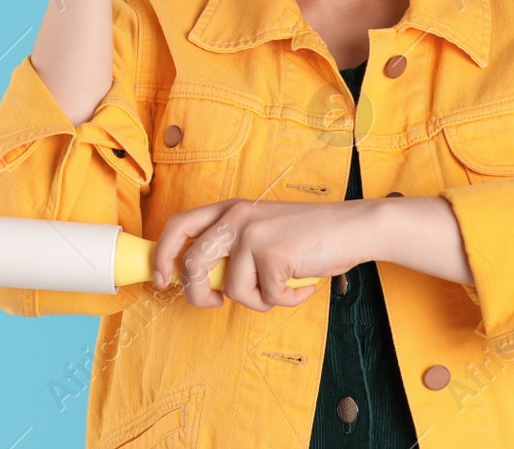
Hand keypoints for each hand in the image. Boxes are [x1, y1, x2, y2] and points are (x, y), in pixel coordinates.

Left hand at [151, 199, 368, 311]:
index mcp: (230, 209)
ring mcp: (253, 235)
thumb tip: (203, 281)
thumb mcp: (262, 230)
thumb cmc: (309, 234)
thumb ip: (233, 246)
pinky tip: (301, 284)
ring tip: (283, 286)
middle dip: (198, 294)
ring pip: (232, 290)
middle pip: (192, 265)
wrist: (352, 227)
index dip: (162, 256)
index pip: (179, 226)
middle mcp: (236, 217)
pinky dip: (286, 300)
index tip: (161, 280)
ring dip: (259, 299)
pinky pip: (266, 297)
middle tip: (214, 304)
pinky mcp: (272, 255)